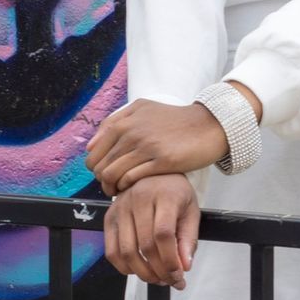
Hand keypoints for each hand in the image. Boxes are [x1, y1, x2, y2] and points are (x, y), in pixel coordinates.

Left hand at [84, 97, 229, 194]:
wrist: (207, 125)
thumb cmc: (174, 120)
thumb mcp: (143, 109)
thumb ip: (115, 121)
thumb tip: (92, 144)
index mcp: (125, 121)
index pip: (93, 152)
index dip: (95, 167)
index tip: (104, 173)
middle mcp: (132, 132)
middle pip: (100, 166)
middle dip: (102, 180)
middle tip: (111, 186)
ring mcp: (147, 147)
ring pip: (112, 174)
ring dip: (112, 187)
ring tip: (120, 191)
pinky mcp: (162, 161)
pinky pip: (132, 178)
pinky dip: (127, 187)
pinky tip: (134, 188)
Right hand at [103, 174, 199, 287]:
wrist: (154, 173)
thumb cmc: (175, 193)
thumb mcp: (191, 211)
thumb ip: (188, 239)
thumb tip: (184, 267)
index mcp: (164, 195)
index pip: (163, 234)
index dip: (170, 260)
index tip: (179, 275)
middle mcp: (139, 199)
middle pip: (145, 246)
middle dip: (159, 271)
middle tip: (170, 281)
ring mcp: (120, 208)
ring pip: (127, 251)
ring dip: (142, 273)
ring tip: (157, 279)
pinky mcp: (109, 218)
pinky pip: (111, 251)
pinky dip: (124, 267)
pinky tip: (138, 270)